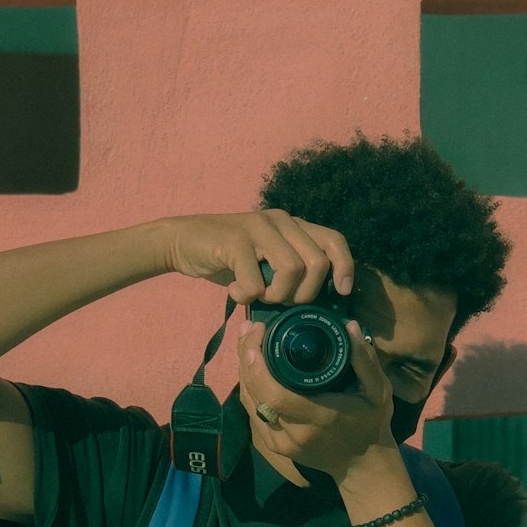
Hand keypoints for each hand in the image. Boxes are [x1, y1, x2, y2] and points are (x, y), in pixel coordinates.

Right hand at [163, 211, 353, 304]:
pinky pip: (256, 280)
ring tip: (256, 295)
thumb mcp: (265, 263)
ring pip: (292, 270)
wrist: (181, 242)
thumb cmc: (227, 259)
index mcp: (293, 226)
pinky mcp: (235, 239)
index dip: (344, 267)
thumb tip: (317, 305)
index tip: (341, 292)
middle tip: (277, 300)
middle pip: (318, 263)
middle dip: (303, 294)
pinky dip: (245, 296)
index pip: (334, 240)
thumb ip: (290, 273)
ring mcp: (258, 227)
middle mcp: (281, 221)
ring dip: (275, 295)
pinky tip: (234, 292)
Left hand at [237, 317, 398, 482]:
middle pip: (256, 393)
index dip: (258, 364)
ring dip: (245, 369)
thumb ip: (366, 360)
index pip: (275, 394)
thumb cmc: (371, 424)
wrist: (361, 466)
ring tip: (248, 340)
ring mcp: (280, 442)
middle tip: (250, 328)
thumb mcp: (379, 392)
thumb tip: (349, 326)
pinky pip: (254, 411)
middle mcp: (294, 433)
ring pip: (250, 401)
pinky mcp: (274, 445)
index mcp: (318, 417)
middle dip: (246, 357)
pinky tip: (252, 365)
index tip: (260, 333)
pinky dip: (249, 387)